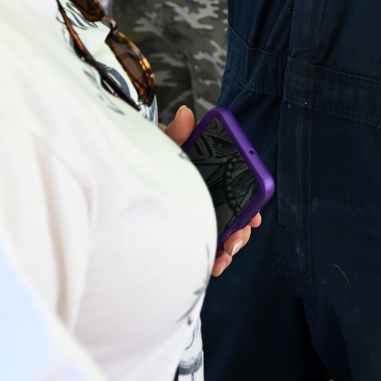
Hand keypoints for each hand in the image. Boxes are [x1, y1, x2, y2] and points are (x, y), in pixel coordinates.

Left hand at [161, 107, 262, 277]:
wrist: (126, 169)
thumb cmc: (152, 155)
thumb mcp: (162, 143)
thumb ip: (176, 133)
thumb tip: (186, 115)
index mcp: (212, 170)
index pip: (240, 183)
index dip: (252, 199)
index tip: (253, 213)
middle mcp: (212, 191)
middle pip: (238, 212)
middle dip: (242, 230)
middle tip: (234, 241)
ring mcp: (202, 210)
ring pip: (227, 231)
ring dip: (231, 247)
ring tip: (223, 258)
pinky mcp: (190, 228)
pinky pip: (209, 243)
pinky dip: (215, 256)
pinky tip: (213, 264)